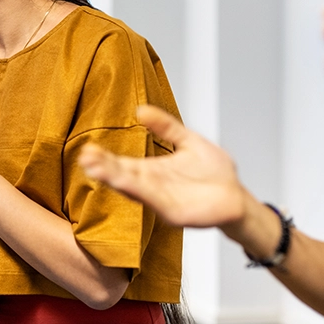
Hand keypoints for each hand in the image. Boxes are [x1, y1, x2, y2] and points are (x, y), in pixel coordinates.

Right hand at [79, 105, 247, 228]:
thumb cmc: (215, 173)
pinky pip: (154, 201)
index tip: (89, 149)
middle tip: (85, 158)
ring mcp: (162, 201)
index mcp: (153, 170)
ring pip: (134, 189)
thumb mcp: (188, 141)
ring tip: (95, 169)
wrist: (237, 197)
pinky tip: (125, 183)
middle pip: (123, 176)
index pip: (123, 163)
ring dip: (115, 180)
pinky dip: (139, 192)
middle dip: (104, 168)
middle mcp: (153, 186)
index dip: (106, 158)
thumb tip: (141, 110)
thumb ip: (167, 127)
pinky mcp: (175, 213)